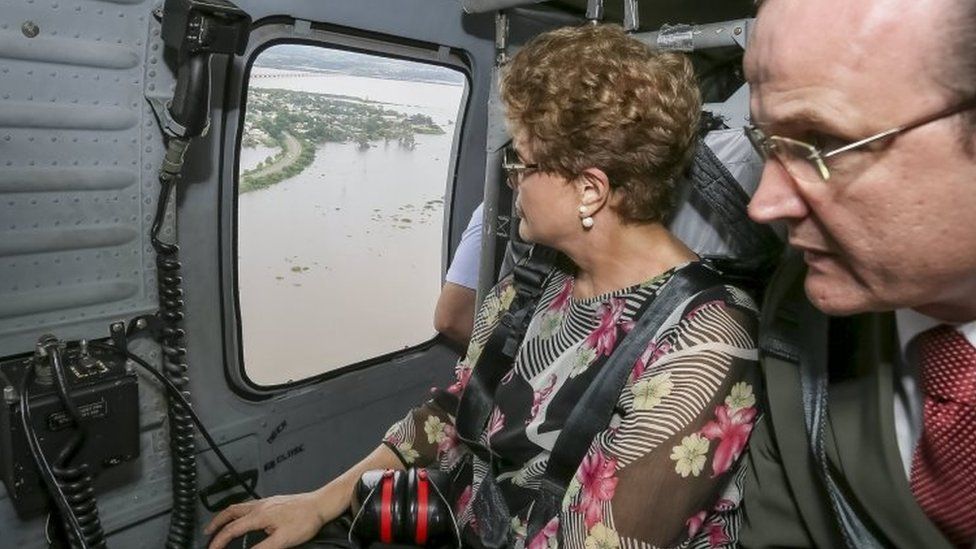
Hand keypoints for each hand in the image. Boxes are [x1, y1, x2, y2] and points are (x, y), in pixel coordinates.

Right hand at [204, 488, 344, 548]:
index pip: (231, 529)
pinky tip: (242, 518)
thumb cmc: (306, 519)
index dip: (218, 541)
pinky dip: (237, 512)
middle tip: (207, 534)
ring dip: (226, 516)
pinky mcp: (272, 502)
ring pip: (238, 507)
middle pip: (230, 512)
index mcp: (259, 515)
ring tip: (219, 525)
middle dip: (216, 524)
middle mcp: (259, 506)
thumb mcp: (283, 540)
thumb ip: (262, 548)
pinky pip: (247, 505)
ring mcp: (265, 502)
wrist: (320, 504)